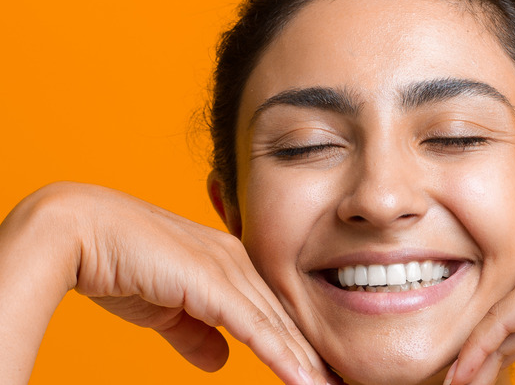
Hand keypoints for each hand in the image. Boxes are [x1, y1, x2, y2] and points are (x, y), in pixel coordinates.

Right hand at [0, 182, 340, 384]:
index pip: (277, 312)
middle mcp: (241, 263)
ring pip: (280, 326)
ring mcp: (230, 269)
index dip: (301, 344)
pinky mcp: (215, 282)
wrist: (83, 234)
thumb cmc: (122, 265)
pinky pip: (257, 328)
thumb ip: (197, 334)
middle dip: (316, 355)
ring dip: (308, 364)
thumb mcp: (168, 310)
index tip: (322, 373)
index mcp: (233, 264)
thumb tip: (221, 361)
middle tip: (342, 382)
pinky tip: (305, 381)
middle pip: (289, 318)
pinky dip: (283, 357)